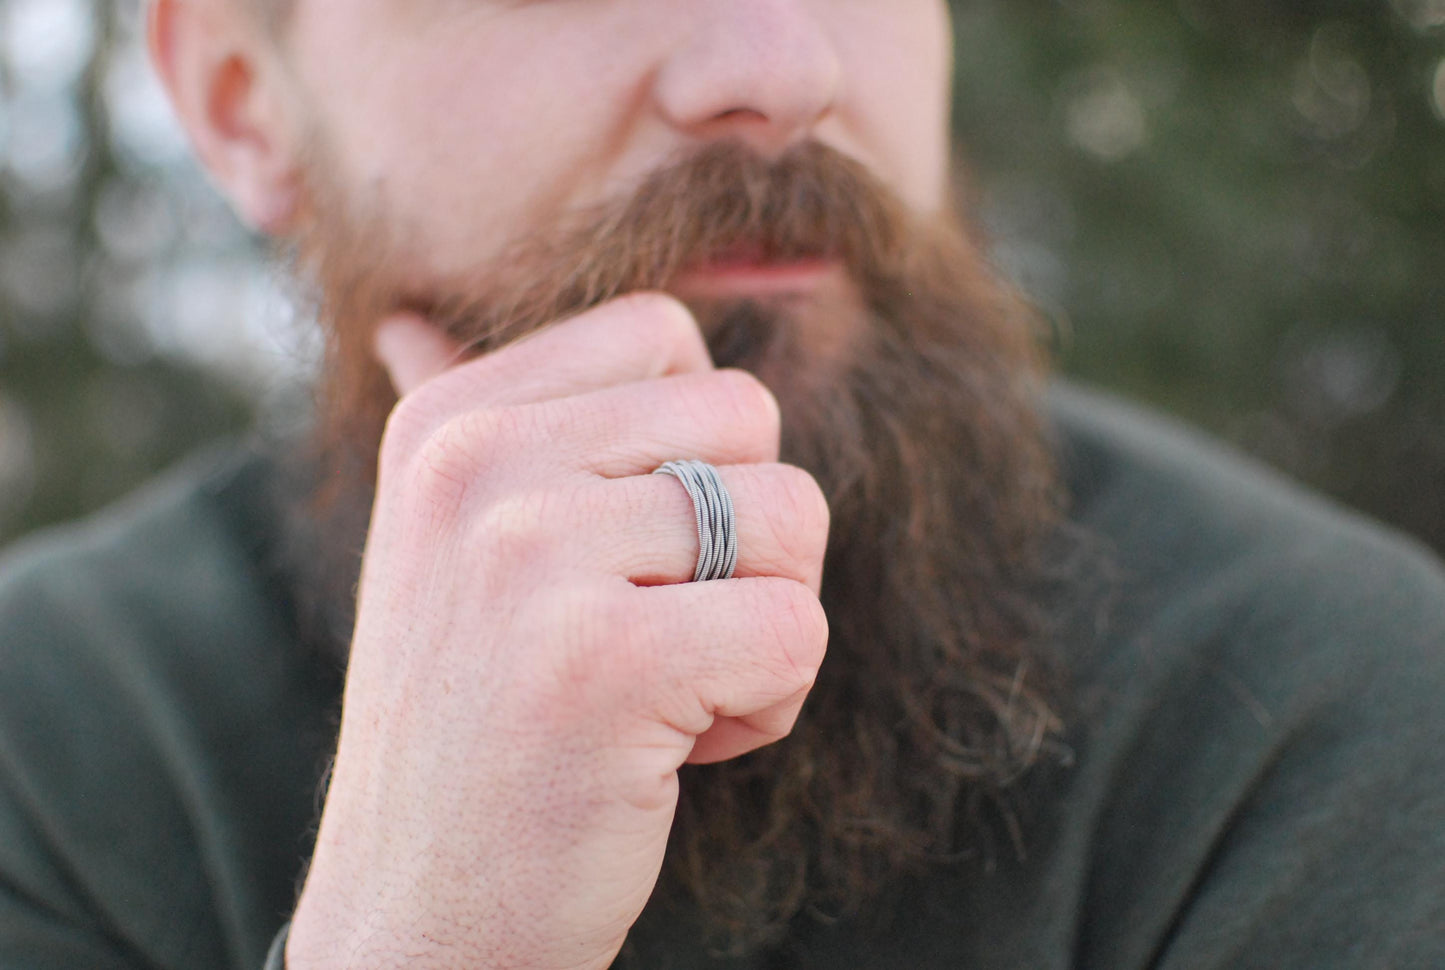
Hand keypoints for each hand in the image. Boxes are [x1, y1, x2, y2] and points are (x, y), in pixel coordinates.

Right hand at [286, 295, 829, 969]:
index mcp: (448, 422)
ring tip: (665, 691)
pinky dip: (770, 704)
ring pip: (793, 515)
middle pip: (750, 418)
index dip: (692, 451)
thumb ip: (478, 427)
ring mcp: (529, 558)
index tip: (618, 551)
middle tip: (652, 633)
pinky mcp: (602, 662)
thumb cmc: (471, 725)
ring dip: (762, 621)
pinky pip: (796, 630)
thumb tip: (413, 316)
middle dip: (743, 539)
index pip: (668, 335)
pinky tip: (677, 752)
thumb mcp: (444, 546)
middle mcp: (476, 466)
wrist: (419, 918)